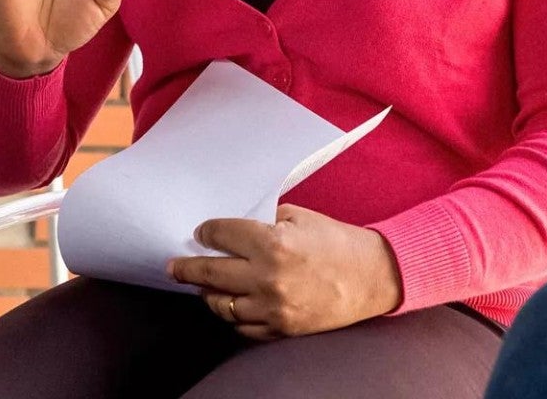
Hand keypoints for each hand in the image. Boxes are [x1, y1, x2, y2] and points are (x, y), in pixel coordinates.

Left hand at [166, 204, 402, 339]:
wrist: (373, 276)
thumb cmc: (337, 241)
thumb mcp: (300, 217)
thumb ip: (265, 220)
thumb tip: (234, 226)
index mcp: (272, 243)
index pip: (221, 236)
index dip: (206, 233)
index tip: (199, 233)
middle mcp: (267, 278)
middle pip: (210, 274)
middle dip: (186, 269)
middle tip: (173, 267)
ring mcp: (273, 307)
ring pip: (221, 305)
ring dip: (207, 294)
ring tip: (200, 288)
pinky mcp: (282, 328)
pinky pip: (243, 327)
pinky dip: (232, 316)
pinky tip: (227, 306)